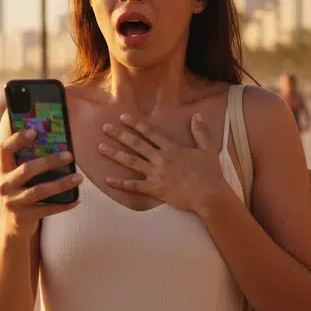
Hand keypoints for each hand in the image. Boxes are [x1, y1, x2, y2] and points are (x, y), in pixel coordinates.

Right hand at [0, 128, 81, 233]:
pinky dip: (64, 204)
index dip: (18, 139)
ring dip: (61, 183)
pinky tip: (77, 199)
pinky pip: (47, 210)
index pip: (5, 149)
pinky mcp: (22, 217)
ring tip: (79, 177)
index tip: (35, 131)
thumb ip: (29, 160)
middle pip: (27, 169)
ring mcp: (12, 202)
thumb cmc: (20, 192)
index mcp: (2, 169)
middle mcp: (4, 185)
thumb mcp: (17, 177)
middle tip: (70, 155)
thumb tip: (56, 141)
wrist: (9, 227)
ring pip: (40, 190)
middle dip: (49, 161)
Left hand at [99, 113, 232, 216]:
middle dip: (119, 135)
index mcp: (172, 148)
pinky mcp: (155, 189)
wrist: (209, 194)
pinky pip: (134, 186)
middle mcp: (161, 159)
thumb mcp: (208, 149)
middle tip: (105, 128)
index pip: (150, 133)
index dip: (136, 124)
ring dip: (115, 154)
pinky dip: (120, 183)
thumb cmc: (210, 173)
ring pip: (131, 162)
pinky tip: (107, 180)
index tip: (123, 117)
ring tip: (101, 148)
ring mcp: (156, 174)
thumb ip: (201, 132)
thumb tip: (197, 115)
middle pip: (136, 144)